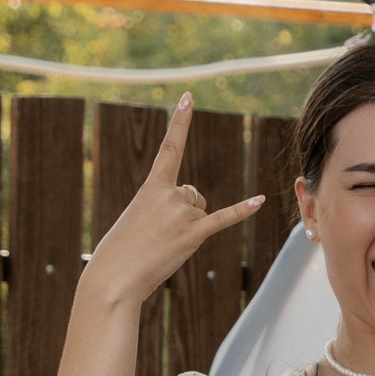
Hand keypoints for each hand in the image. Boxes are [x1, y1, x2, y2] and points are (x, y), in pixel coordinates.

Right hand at [78, 93, 263, 310]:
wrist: (114, 277)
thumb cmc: (123, 251)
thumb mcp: (139, 218)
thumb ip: (166, 205)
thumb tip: (193, 206)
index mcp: (151, 186)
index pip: (170, 148)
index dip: (180, 122)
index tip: (188, 98)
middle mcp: (169, 194)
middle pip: (194, 195)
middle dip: (184, 213)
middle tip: (160, 235)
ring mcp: (181, 214)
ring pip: (202, 212)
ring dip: (190, 229)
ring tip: (166, 244)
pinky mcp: (193, 234)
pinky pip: (222, 219)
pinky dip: (242, 210)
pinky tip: (260, 200)